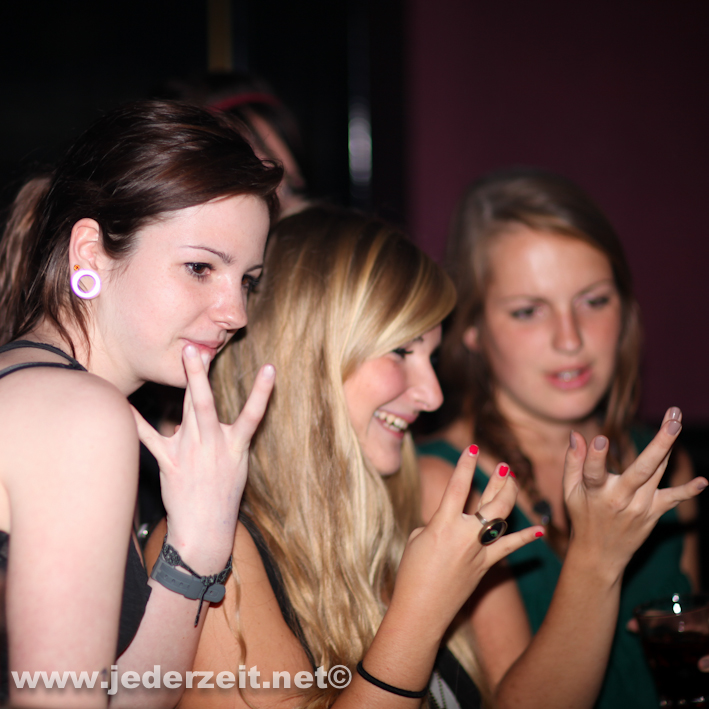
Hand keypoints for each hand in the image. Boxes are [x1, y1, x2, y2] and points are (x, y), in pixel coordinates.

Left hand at [132, 344, 274, 571]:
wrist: (206, 529)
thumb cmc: (223, 494)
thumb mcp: (235, 463)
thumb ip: (224, 435)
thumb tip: (201, 412)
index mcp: (236, 445)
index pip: (253, 413)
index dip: (263, 391)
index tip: (270, 368)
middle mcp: (214, 444)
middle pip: (207, 403)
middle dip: (202, 375)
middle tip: (198, 348)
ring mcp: (191, 451)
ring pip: (188, 410)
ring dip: (187, 382)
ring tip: (183, 356)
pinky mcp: (170, 461)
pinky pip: (150, 437)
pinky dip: (136, 420)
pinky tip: (124, 403)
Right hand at [393, 445, 542, 637]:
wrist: (422, 610)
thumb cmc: (412, 574)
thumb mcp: (418, 539)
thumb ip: (436, 523)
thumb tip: (450, 520)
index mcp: (442, 525)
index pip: (457, 487)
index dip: (465, 465)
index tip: (473, 447)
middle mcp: (465, 535)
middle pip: (490, 501)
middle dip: (499, 480)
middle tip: (504, 465)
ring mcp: (479, 551)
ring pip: (502, 519)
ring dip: (509, 497)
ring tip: (513, 480)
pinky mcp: (486, 566)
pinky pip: (508, 548)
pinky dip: (524, 538)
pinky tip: (539, 529)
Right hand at [563, 407, 706, 577]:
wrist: (600, 555)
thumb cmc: (583, 516)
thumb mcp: (569, 491)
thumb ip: (573, 461)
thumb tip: (576, 434)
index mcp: (594, 492)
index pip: (593, 473)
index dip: (595, 457)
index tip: (601, 440)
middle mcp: (619, 499)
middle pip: (642, 469)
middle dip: (659, 444)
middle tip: (674, 421)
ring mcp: (639, 507)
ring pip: (657, 472)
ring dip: (669, 447)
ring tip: (676, 420)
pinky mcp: (652, 513)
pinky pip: (672, 500)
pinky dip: (688, 491)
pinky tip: (703, 482)